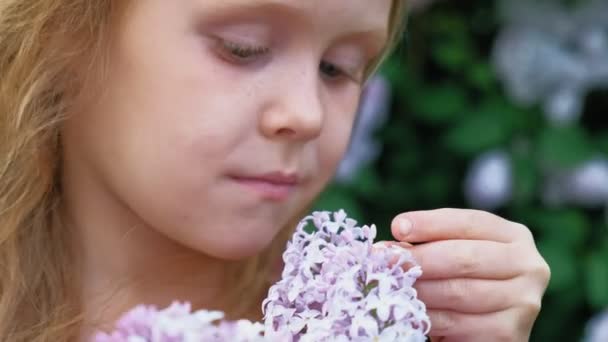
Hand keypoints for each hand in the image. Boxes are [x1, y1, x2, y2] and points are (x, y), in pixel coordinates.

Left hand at [388, 208, 549, 341]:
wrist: (483, 331)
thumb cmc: (464, 284)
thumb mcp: (451, 257)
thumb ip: (426, 246)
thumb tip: (386, 248)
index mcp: (514, 237)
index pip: (470, 222)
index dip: (431, 223)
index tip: (398, 227)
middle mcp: (529, 265)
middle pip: (464, 257)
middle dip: (420, 258)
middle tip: (387, 260)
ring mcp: (524, 301)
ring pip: (459, 291)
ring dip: (419, 289)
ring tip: (392, 286)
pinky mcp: (511, 333)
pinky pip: (458, 323)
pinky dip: (428, 317)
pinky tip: (411, 312)